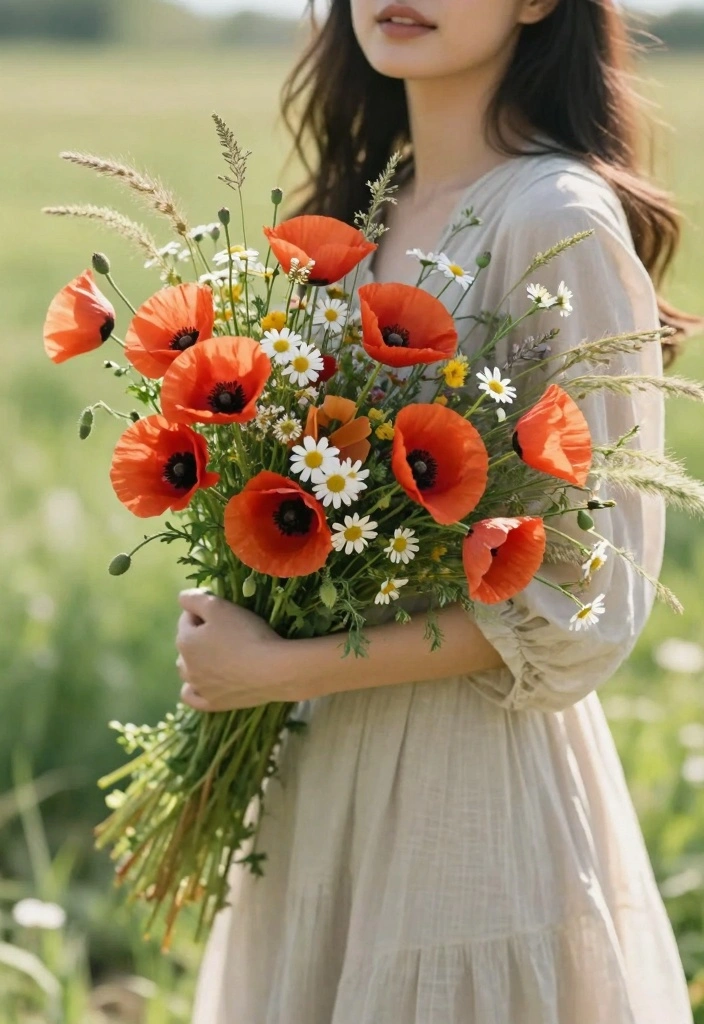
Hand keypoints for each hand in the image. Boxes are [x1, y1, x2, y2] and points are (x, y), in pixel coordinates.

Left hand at [175, 588, 289, 712]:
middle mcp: (186, 666)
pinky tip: (205, 682)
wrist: (273, 670)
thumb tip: (181, 599)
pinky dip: (195, 688)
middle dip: (199, 636)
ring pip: (189, 670)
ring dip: (198, 660)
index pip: (187, 619)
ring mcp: (199, 687)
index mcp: (185, 641)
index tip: (225, 611)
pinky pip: (193, 696)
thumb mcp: (219, 606)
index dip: (204, 611)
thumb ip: (194, 599)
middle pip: (187, 645)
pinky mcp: (213, 703)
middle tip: (227, 631)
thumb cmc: (246, 634)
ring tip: (220, 654)